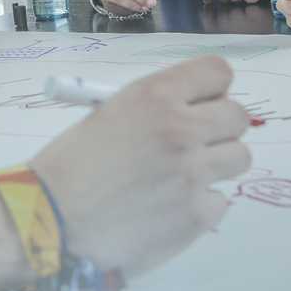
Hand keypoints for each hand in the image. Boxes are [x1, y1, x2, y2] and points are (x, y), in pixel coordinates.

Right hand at [30, 56, 249, 276]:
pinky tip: (166, 207)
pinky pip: (220, 200)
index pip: (218, 72)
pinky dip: (200, 203)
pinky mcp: (198, 214)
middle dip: (219, 127)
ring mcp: (193, 173)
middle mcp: (180, 128)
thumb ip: (153, 110)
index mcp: (153, 96)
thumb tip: (191, 111)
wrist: (51, 218)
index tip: (202, 101)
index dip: (212, 87)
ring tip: (178, 176)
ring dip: (215, 164)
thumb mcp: (107, 115)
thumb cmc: (69, 166)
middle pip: (237, 116)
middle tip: (193, 141)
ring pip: (239, 157)